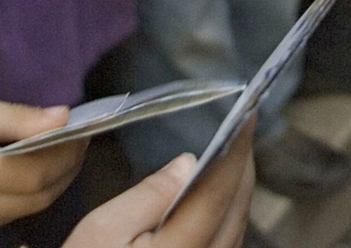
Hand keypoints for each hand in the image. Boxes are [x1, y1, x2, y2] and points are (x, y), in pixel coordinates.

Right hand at [0, 96, 83, 246]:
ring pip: (26, 211)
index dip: (66, 153)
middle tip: (79, 140)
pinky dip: (25, 197)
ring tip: (60, 153)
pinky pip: (6, 220)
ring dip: (50, 184)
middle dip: (67, 168)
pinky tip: (30, 173)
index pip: (32, 172)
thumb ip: (14, 116)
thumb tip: (63, 117)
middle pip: (36, 197)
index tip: (83, 130)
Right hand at [63, 124, 255, 247]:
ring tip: (232, 154)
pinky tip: (218, 195)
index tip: (248, 114)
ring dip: (236, 190)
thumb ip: (148, 194)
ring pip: (236, 227)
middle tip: (241, 126)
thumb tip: (188, 162)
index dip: (236, 149)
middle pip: (236, 209)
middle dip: (241, 166)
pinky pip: (227, 243)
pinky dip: (227, 214)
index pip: (216, 192)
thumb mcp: (102, 229)